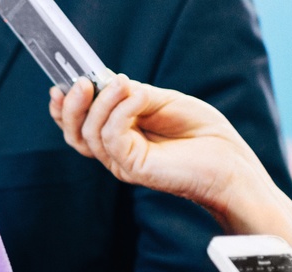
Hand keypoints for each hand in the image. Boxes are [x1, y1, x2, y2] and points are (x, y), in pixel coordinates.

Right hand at [49, 75, 281, 233]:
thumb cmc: (202, 133)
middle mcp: (115, 152)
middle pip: (75, 134)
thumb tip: (109, 83)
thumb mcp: (163, 101)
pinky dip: (120, 112)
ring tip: (120, 84)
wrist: (229, 161)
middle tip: (81, 83)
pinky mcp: (133, 168)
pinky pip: (112, 138)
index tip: (62, 85)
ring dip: (100, 104)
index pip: (80, 125)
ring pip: (89, 135)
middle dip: (71, 107)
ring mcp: (122, 162)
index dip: (65, 107)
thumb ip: (134, 94)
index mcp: (119, 136)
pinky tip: (138, 97)